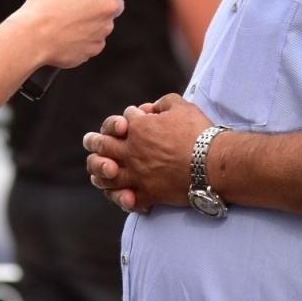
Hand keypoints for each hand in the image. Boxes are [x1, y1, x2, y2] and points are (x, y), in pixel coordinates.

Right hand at [13, 0, 139, 68]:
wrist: (31, 38)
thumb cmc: (40, 8)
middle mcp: (107, 8)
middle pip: (118, 3)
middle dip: (104, 3)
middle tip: (83, 5)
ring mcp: (103, 30)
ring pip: (105, 23)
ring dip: (93, 22)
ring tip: (69, 22)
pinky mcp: (96, 48)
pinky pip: (95, 40)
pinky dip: (86, 38)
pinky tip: (68, 36)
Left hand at [83, 94, 209, 213]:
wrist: (211, 164)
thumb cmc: (198, 133)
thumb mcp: (182, 106)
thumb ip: (163, 102)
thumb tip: (152, 108)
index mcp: (138, 128)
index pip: (121, 120)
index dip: (126, 118)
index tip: (133, 119)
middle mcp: (131, 151)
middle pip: (101, 145)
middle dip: (93, 141)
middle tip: (90, 141)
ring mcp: (135, 175)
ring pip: (104, 175)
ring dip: (99, 171)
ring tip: (101, 170)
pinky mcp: (145, 194)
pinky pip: (124, 198)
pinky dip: (120, 197)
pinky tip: (123, 194)